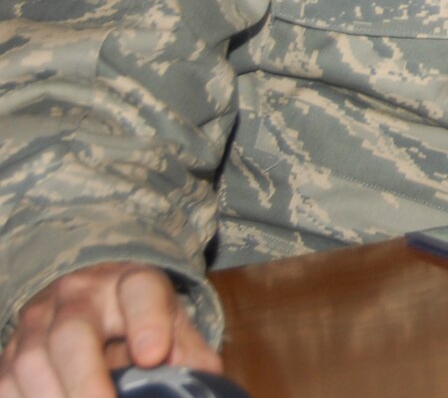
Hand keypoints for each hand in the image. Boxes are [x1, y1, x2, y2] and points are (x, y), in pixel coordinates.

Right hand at [0, 263, 217, 397]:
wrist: (89, 292)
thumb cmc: (138, 316)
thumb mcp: (172, 324)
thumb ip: (188, 354)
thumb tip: (207, 386)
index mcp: (130, 283)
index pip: (141, 291)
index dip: (148, 322)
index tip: (154, 356)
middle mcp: (78, 295)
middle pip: (73, 334)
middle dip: (86, 381)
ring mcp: (37, 323)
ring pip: (30, 362)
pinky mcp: (8, 353)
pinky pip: (5, 384)